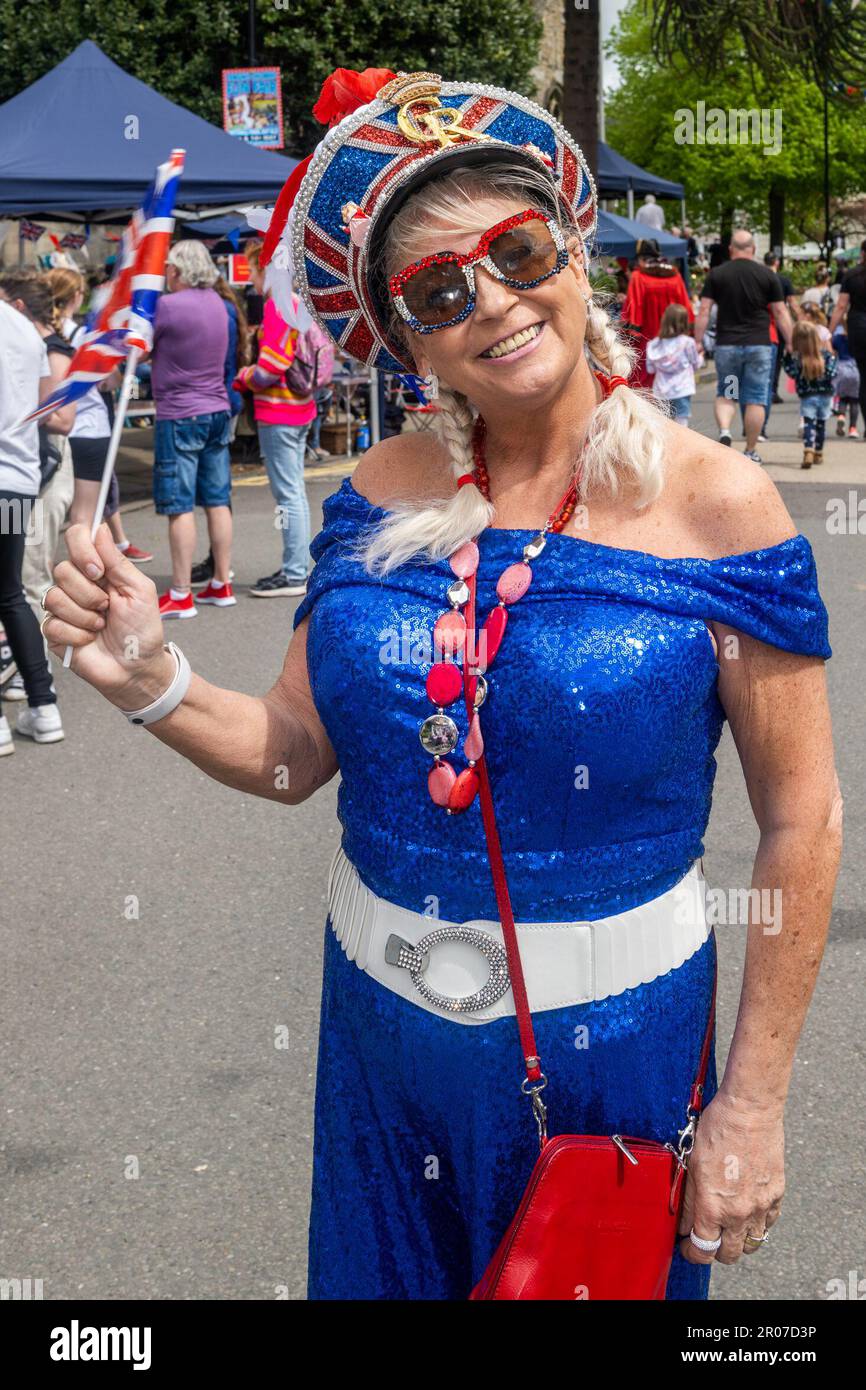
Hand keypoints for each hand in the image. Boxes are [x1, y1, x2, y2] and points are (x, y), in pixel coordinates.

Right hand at [42, 523, 173, 709]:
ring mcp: (64, 608)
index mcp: (99, 570)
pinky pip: (53, 623)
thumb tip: (100, 528)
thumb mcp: (139, 591)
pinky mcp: (55, 632)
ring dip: (84, 615)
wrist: (138, 668)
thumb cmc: (142, 630)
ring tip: (101, 625)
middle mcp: (78, 585)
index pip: (76, 540)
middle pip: (62, 569)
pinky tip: (89, 640)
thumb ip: (118, 560)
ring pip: (54, 596)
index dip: (82, 550)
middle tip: (107, 607)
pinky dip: (76, 634)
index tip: (99, 571)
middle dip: (89, 592)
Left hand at [677, 1090, 784, 1265]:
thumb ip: (689, 1199)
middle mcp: (739, 1213)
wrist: (750, 1112)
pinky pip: (768, 1225)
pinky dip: (756, 1226)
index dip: (691, 1252)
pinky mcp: (776, 1195)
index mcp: (713, 1206)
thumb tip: (685, 1223)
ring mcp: (761, 1206)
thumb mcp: (692, 1164)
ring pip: (751, 1245)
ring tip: (726, 1228)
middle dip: (713, 1251)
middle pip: (728, 1255)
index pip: (702, 1249)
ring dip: (737, 1242)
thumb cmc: (717, 1130)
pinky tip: (746, 1213)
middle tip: (705, 1238)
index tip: (687, 1246)